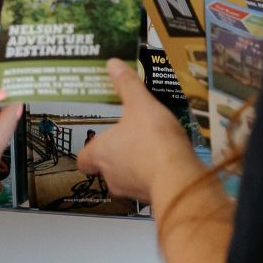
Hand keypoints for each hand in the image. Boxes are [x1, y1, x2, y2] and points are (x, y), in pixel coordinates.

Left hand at [78, 60, 201, 208]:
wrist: (178, 176)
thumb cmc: (153, 141)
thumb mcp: (140, 104)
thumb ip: (127, 85)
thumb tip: (113, 65)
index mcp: (101, 152)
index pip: (84, 158)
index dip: (89, 151)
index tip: (96, 143)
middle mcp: (111, 175)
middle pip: (105, 168)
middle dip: (116, 156)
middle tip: (129, 141)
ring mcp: (131, 189)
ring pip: (127, 179)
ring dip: (136, 166)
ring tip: (151, 149)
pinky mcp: (151, 196)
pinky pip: (148, 186)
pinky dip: (154, 176)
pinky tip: (167, 162)